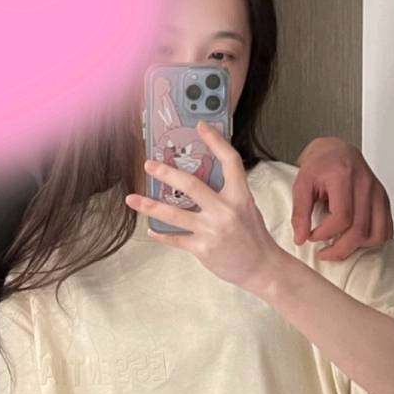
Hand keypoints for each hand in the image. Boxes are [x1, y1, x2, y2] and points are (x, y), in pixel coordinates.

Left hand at [125, 120, 284, 292]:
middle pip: (191, 185)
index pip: (230, 161)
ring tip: (131, 199)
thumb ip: (227, 193)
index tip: (200, 126)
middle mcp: (225, 210)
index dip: (215, 141)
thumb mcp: (247, 207)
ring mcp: (212, 230)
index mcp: (239, 196)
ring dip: (149, 205)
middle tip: (148, 165)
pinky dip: (161, 234)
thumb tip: (201, 178)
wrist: (262, 267)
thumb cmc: (253, 236)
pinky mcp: (203, 248)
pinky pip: (175, 239)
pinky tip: (151, 230)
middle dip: (166, 173)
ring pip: (174, 214)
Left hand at [292, 137, 392, 260]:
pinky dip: (373, 240)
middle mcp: (365, 184)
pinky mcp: (383, 199)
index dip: (325, 234)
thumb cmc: (319, 166)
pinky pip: (386, 228)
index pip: (341, 217)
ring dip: (358, 247)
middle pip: (360, 230)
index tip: (311, 236)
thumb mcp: (301, 184)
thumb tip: (300, 238)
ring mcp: (377, 192)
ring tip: (340, 246)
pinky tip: (356, 240)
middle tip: (324, 252)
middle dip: (339, 249)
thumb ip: (300, 212)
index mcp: (343, 177)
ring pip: (377, 233)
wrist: (335, 151)